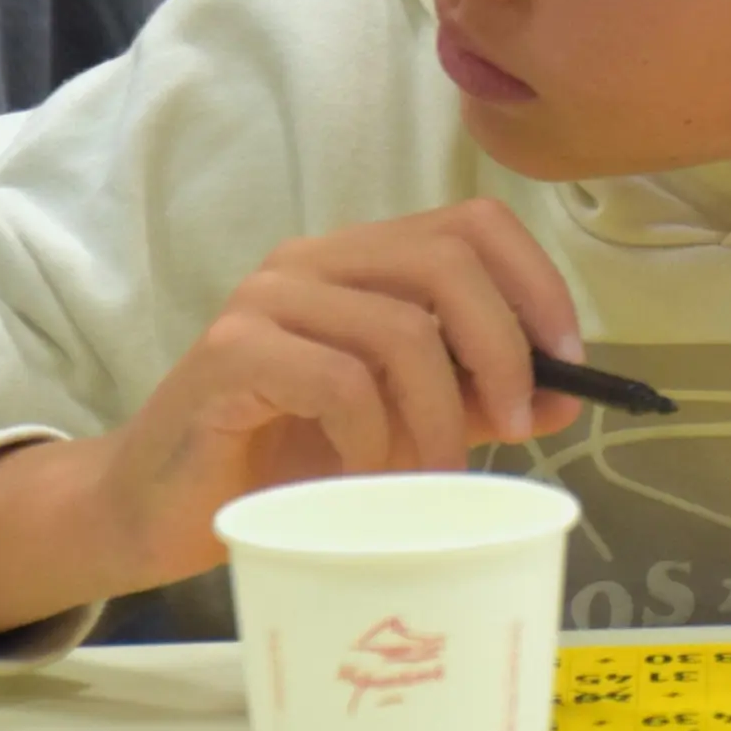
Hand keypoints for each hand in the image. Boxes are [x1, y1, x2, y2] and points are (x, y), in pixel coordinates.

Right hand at [0, 200, 582, 635]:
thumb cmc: (286, 459)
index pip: (475, 224)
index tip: (568, 361)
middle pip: (448, 262)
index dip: (536, 283)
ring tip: (430, 475)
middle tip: (514, 424)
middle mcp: (316, 260)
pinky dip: (371, 437)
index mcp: (364, 259)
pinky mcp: (229, 354)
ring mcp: (267, 299)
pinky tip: (360, 476)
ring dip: (437, 416)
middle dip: (502, 348)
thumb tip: (564, 390)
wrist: (162, 507)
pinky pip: (339, 381)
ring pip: (399, 331)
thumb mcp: (406, 423)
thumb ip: (477, 397)